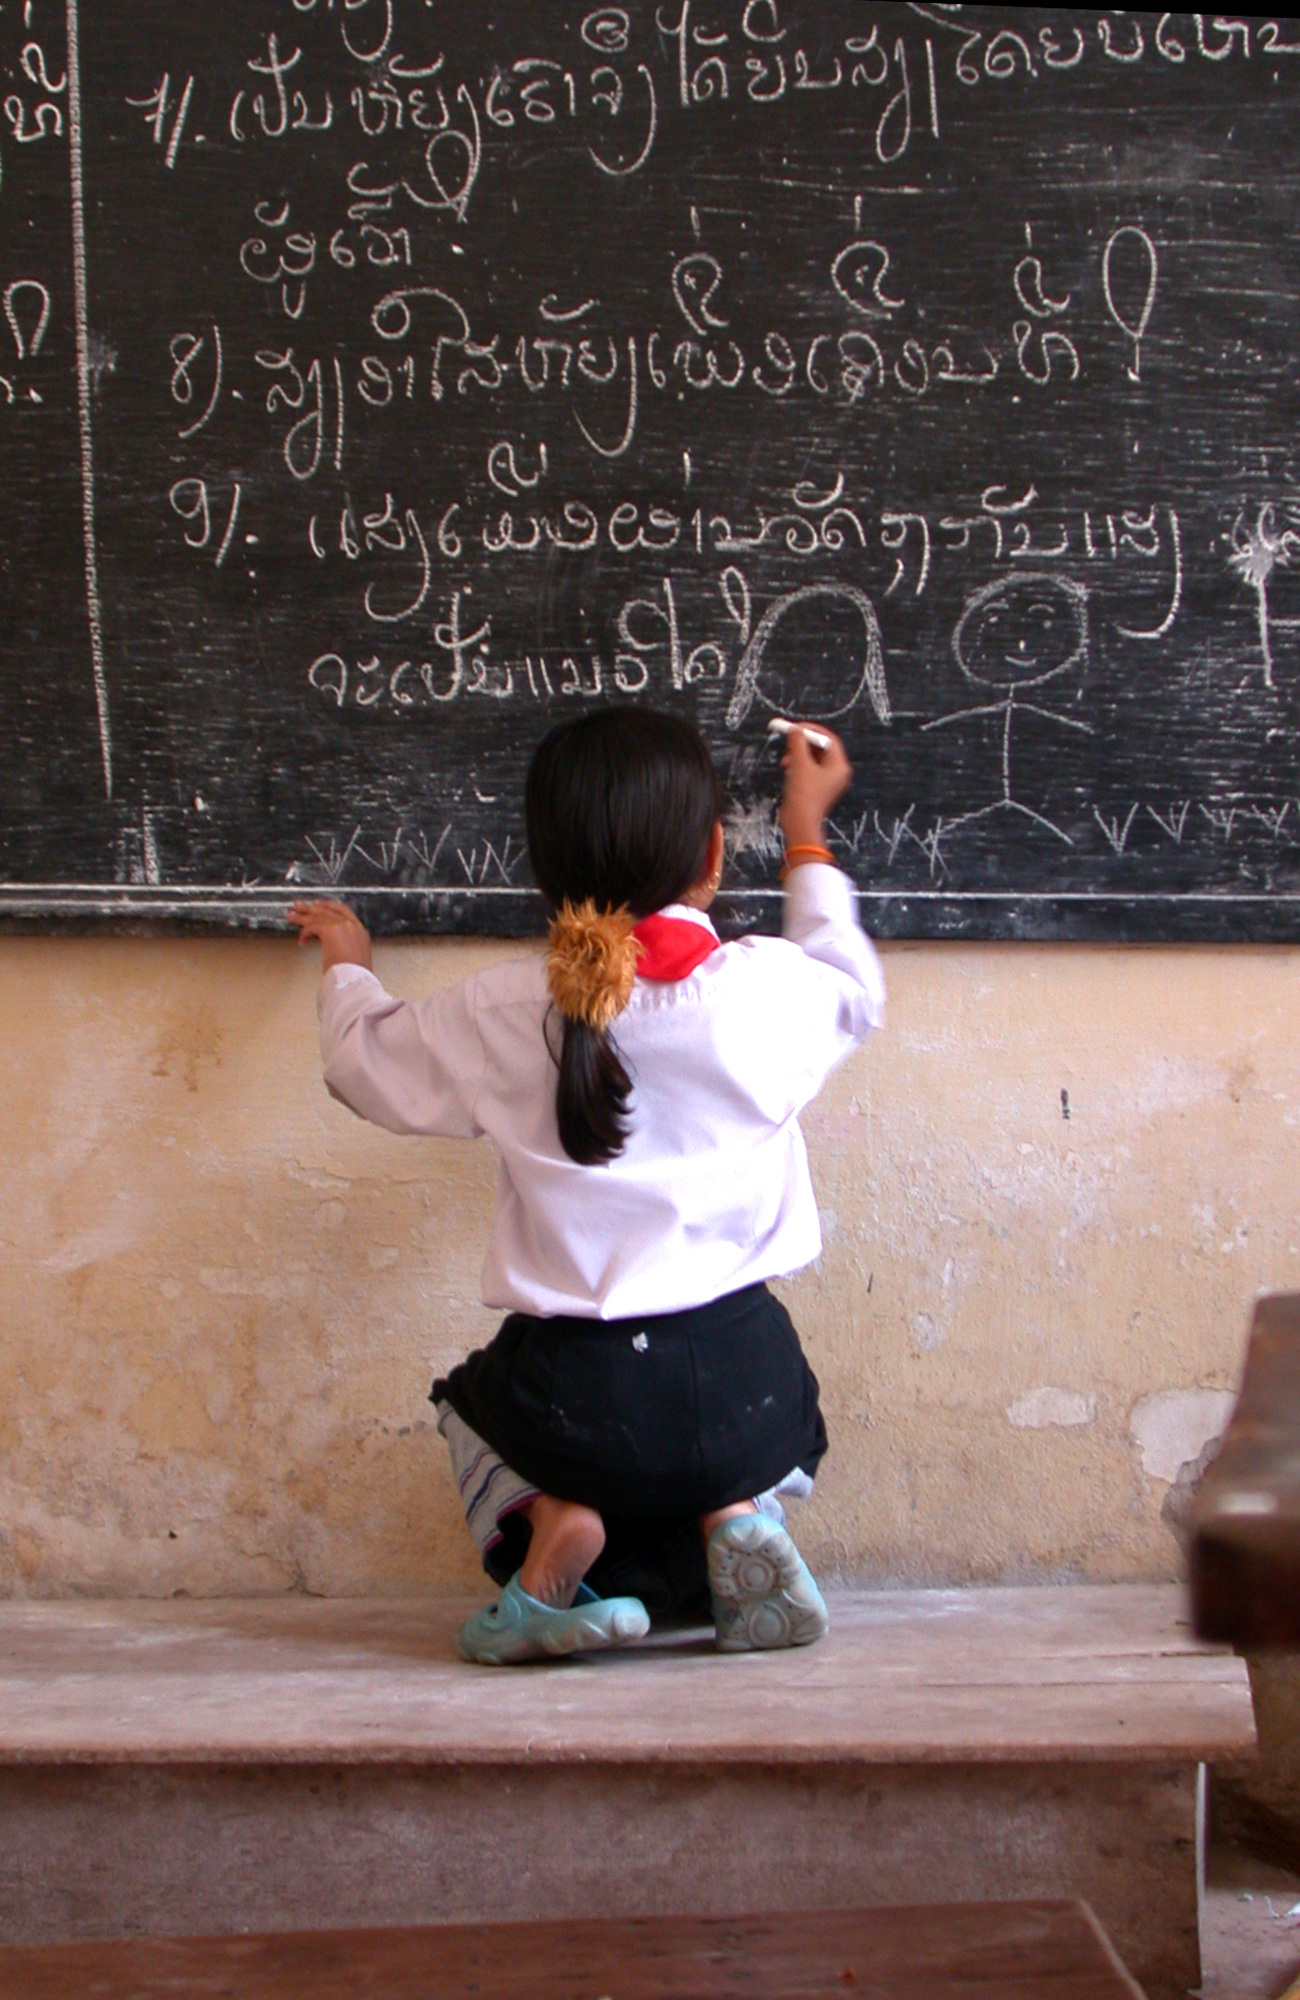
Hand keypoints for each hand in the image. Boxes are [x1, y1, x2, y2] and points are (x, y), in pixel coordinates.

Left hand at [290, 899, 373, 973]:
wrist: (354, 980)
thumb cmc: (353, 976)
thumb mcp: (352, 957)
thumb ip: (344, 946)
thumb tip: (331, 945)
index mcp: (360, 932)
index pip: (343, 911)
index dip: (329, 906)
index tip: (319, 905)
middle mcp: (353, 926)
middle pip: (328, 911)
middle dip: (312, 909)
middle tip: (300, 907)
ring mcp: (343, 926)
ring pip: (319, 916)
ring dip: (303, 917)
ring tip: (292, 916)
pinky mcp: (331, 930)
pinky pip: (312, 926)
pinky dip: (304, 933)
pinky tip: (301, 940)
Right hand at [778, 724, 851, 850]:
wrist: (799, 822)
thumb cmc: (804, 795)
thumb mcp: (800, 763)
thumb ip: (797, 742)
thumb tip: (795, 730)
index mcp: (839, 766)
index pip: (828, 739)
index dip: (812, 730)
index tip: (797, 727)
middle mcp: (836, 773)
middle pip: (820, 748)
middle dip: (803, 743)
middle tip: (790, 740)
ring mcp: (826, 782)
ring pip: (812, 759)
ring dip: (797, 755)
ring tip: (786, 759)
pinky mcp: (815, 789)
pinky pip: (807, 770)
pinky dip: (797, 766)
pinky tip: (787, 768)